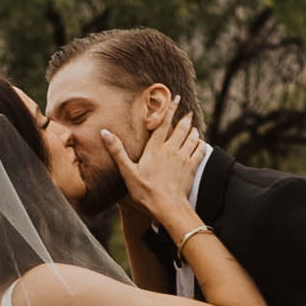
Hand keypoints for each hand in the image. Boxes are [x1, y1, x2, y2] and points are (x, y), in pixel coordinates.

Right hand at [110, 112, 208, 227]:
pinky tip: (200, 143)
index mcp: (155, 148)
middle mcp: (171, 149)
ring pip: (192, 138)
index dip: (169, 110)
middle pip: (181, 128)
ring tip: (194, 127)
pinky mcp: (192, 167)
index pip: (163, 124)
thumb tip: (105, 132)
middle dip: (185, 118)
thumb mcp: (127, 171)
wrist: (167, 206)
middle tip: (188, 112)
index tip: (175, 99)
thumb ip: (117, 151)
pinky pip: (199, 150)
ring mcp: (183, 157)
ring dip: (193, 131)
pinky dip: (200, 144)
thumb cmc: (145, 191)